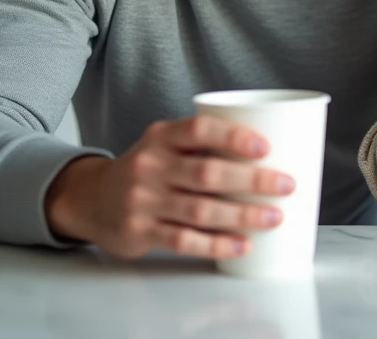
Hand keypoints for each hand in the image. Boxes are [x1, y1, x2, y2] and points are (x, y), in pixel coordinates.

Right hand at [44, 115, 294, 259]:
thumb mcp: (163, 145)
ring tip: (274, 217)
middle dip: (253, 181)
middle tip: (286, 185)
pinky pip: (185, 240)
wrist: (90, 198)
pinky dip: (217, 244)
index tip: (266, 147)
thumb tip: (268, 154)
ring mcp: (143, 200)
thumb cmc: (145, 169)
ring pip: (201, 210)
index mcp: (160, 137)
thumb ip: (201, 145)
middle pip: (208, 173)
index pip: (199, 130)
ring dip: (243, 215)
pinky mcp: (140, 231)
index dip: (234, 137)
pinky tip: (243, 245)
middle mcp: (150, 166)